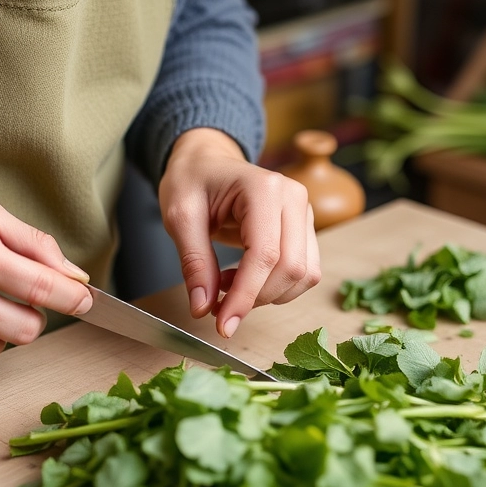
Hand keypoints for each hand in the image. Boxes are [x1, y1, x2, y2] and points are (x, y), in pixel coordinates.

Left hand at [159, 128, 320, 337]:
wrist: (207, 162)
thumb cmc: (192, 181)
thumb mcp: (179, 217)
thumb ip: (193, 262)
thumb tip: (203, 307)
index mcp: (264, 188)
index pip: (265, 254)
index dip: (246, 295)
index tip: (223, 324)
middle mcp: (294, 198)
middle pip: (291, 269)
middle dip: (255, 298)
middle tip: (216, 304)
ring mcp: (304, 213)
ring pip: (303, 275)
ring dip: (267, 295)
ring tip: (226, 283)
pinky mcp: (305, 230)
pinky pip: (303, 272)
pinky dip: (276, 288)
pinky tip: (244, 279)